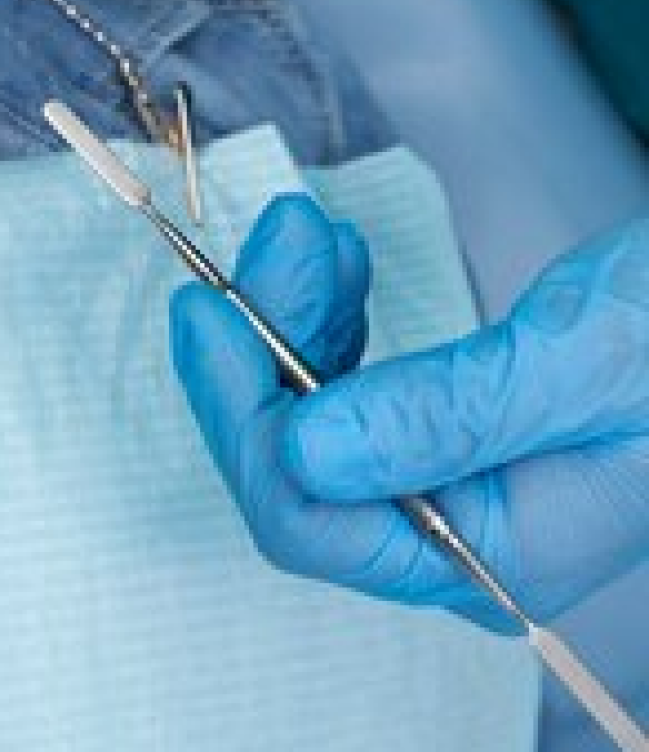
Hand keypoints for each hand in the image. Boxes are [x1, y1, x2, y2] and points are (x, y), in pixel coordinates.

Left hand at [171, 196, 648, 628]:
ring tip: (314, 227)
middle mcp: (463, 538)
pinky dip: (330, 316)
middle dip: (266, 344)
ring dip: (295, 315)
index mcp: (497, 552)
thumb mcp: (572, 364)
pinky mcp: (452, 431)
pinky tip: (339, 259)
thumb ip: (442, 414)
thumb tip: (306, 450)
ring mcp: (454, 485)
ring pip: (315, 417)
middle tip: (278, 233)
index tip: (207, 308)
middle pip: (297, 467)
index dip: (241, 414)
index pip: (309, 522)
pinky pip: (350, 387)